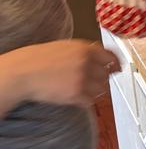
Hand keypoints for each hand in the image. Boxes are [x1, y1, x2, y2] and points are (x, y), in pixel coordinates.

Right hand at [0, 40, 120, 113]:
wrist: (24, 71)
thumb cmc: (42, 59)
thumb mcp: (66, 47)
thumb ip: (86, 52)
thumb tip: (107, 58)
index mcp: (85, 49)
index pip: (111, 57)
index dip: (116, 64)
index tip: (118, 69)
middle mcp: (87, 63)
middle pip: (106, 76)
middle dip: (99, 80)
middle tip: (86, 81)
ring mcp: (82, 79)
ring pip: (101, 90)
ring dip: (93, 91)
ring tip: (78, 88)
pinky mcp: (77, 94)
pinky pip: (90, 101)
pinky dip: (84, 101)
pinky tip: (72, 95)